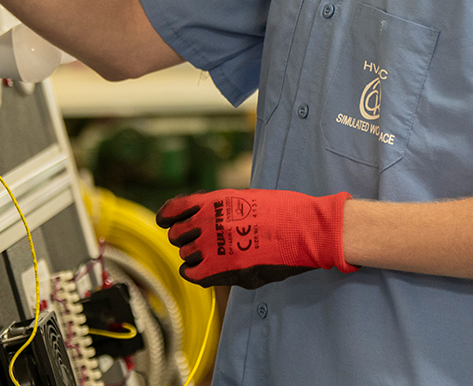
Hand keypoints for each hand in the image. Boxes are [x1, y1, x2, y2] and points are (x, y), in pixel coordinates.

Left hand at [156, 188, 356, 288]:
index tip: (166, 221)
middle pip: (177, 234)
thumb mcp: (246, 197)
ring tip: (208, 255)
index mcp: (216, 199)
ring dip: (192, 256)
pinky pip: (195, 274)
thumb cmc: (283, 210)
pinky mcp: (229, 267)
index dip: (168, 216)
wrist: (306, 227)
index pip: (175, 208)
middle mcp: (212, 220)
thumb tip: (200, 215)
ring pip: (186, 255)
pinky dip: (195, 273)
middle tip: (198, 240)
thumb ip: (221, 206)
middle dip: (183, 237)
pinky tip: (202, 271)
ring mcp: (218, 244)